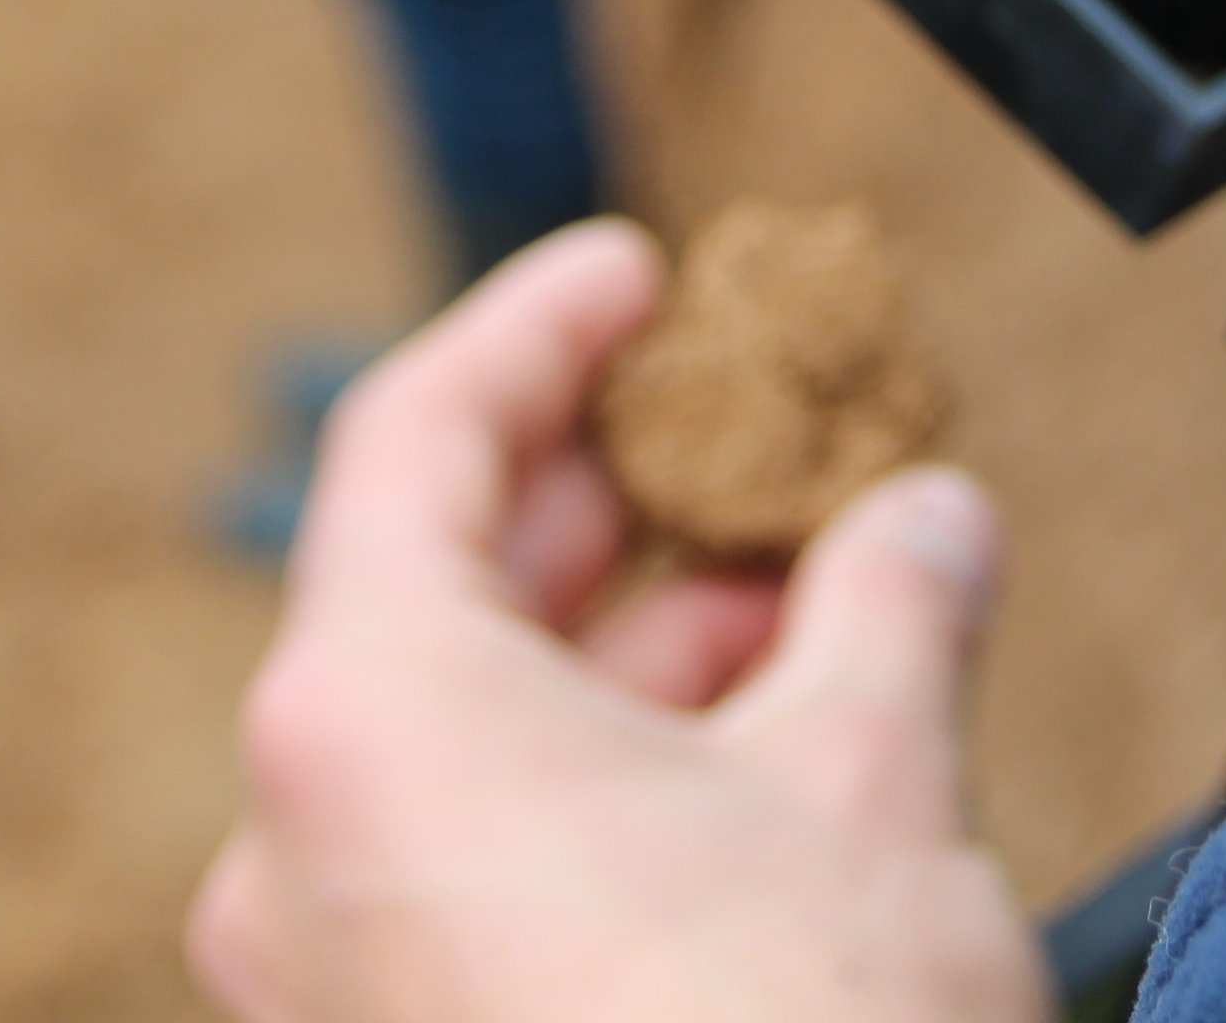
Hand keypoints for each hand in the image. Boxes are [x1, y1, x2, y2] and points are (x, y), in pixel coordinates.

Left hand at [192, 224, 1046, 1022]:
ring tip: (816, 607)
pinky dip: (607, 792)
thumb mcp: (877, 774)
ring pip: (468, 752)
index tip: (636, 274)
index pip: (415, 439)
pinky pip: (481, 877)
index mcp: (363, 719)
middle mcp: (298, 852)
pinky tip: (771, 779)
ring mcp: (335, 992)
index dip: (539, 330)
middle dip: (622, 508)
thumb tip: (927, 523)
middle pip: (435, 594)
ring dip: (635, 661)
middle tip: (751, 437)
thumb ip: (892, 601)